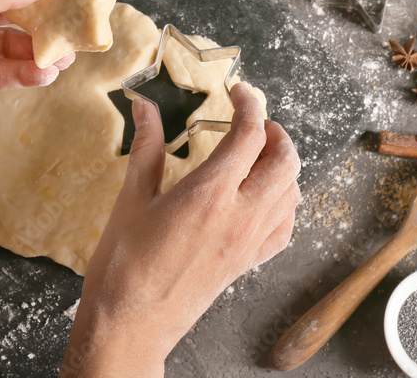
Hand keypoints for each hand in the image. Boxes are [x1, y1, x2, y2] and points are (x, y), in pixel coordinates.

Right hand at [62, 84, 301, 377]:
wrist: (131, 324)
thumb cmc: (124, 265)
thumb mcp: (131, 198)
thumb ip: (147, 147)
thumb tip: (144, 108)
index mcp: (209, 193)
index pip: (250, 134)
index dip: (250, 104)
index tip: (239, 93)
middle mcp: (240, 215)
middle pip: (285, 159)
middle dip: (276, 132)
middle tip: (254, 122)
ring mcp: (250, 242)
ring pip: (292, 191)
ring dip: (283, 164)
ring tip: (258, 154)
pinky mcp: (249, 262)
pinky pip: (286, 225)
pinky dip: (284, 202)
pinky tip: (264, 195)